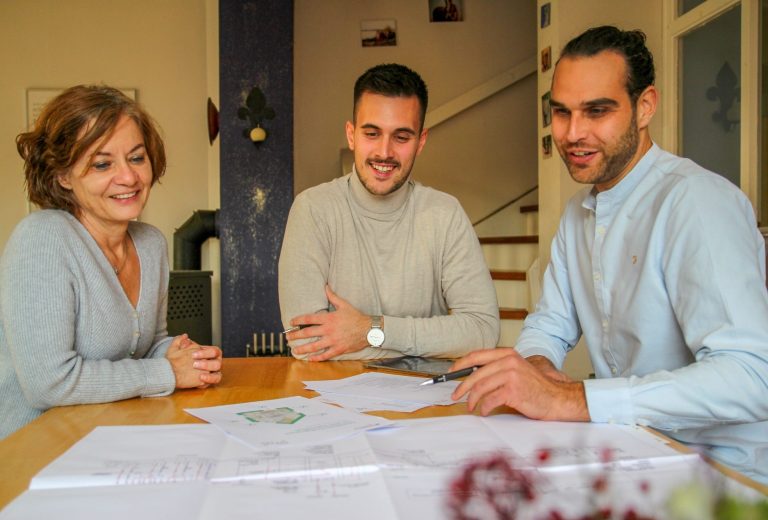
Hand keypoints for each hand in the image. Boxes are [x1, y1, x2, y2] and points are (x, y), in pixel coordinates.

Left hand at [166, 334, 222, 387]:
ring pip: (218, 374)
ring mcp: (213, 373)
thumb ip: (180, 342)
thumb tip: (184, 337)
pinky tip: (201, 379)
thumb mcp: (177, 349)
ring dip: (209, 374)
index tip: (193, 354)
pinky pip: (213, 381)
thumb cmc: (179, 359)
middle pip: (218, 363)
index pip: (214, 351)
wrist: (173, 371)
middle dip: (206, 364)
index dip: (206, 353)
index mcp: (210, 353)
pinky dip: (209, 380)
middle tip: (194, 364)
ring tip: (199, 374)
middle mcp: (214, 363)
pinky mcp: (209, 381)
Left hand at [286, 285, 370, 360]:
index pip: (309, 319)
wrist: (369, 329)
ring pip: (314, 346)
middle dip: (296, 336)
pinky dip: (316, 358)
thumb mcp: (344, 305)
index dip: (298, 320)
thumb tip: (326, 286)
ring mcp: (333, 341)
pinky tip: (309, 359)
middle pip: (308, 333)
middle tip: (288, 338)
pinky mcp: (338, 349)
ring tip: (294, 350)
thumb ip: (333, 296)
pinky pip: (325, 355)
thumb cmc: (356, 317)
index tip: (291, 322)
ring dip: (303, 349)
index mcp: (329, 318)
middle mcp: (329, 330)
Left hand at [450, 348, 588, 420]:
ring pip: (480, 388)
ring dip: (472, 400)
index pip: (476, 355)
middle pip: (475, 374)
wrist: (556, 398)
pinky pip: (490, 400)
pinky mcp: (513, 390)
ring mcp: (511, 375)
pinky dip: (485, 408)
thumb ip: (497, 369)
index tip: (451, 372)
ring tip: (471, 407)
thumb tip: (473, 377)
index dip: (460, 364)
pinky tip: (485, 411)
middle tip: (455, 396)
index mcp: (507, 354)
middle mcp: (508, 362)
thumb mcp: (516, 370)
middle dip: (462, 387)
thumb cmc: (536, 387)